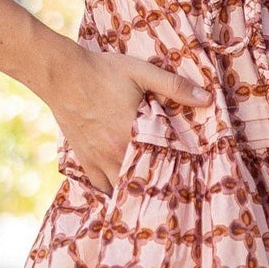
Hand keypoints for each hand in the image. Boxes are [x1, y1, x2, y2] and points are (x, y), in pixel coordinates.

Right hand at [44, 42, 209, 194]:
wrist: (62, 74)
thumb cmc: (102, 71)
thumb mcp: (142, 72)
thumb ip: (174, 86)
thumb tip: (206, 98)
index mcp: (133, 133)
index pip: (163, 162)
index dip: (179, 171)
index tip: (192, 176)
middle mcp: (116, 152)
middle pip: (142, 181)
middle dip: (159, 186)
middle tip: (176, 192)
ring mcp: (98, 159)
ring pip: (121, 188)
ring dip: (136, 191)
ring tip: (152, 196)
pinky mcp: (84, 159)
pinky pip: (99, 186)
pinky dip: (112, 192)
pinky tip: (123, 194)